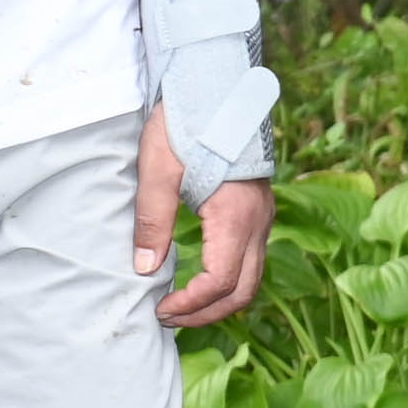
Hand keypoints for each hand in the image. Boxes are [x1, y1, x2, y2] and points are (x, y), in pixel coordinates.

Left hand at [136, 106, 272, 327]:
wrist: (219, 89)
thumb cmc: (188, 125)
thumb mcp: (159, 170)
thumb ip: (152, 221)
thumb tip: (145, 269)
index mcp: (235, 216)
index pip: (220, 282)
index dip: (190, 305)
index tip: (160, 309)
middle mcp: (258, 223)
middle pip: (244, 291)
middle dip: (206, 313)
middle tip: (168, 318)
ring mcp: (263, 218)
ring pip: (252, 280)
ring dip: (219, 301)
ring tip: (182, 306)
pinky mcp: (259, 213)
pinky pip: (251, 261)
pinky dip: (229, 282)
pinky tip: (200, 279)